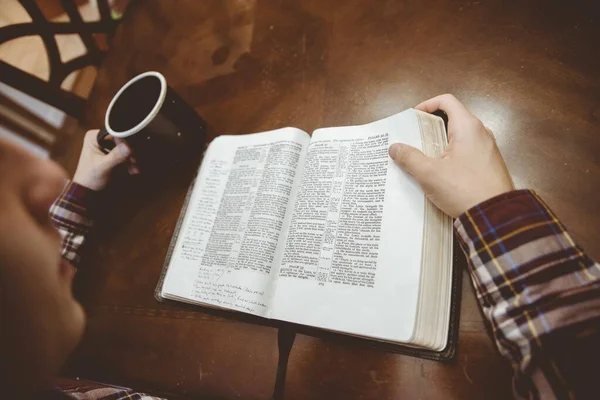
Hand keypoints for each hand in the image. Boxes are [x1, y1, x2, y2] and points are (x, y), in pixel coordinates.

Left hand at [72, 130, 137, 190]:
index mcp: (94, 137)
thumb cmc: (90, 177)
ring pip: (126, 149)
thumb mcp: (103, 166)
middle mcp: (101, 138)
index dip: (126, 143)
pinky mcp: (113, 154)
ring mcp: (108, 146)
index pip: (116, 134)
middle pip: (123, 141)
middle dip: (130, 153)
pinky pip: (126, 155)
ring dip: (132, 159)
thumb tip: (128, 147)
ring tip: (134, 169)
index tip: (132, 154)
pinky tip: (133, 170)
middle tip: (135, 163)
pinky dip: (130, 162)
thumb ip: (115, 156)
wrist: (88, 190)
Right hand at [388, 94, 513, 217]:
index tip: (413, 118)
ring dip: (439, 146)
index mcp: (468, 127)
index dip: (427, 105)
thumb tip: (394, 147)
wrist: (497, 216)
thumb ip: (409, 158)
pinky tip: (438, 174)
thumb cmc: (463, 189)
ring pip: (459, 139)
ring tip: (421, 159)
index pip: (447, 101)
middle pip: (452, 120)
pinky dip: (451, 157)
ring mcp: (488, 149)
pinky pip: (466, 153)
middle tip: (411, 141)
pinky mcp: (489, 165)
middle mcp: (481, 133)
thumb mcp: (429, 174)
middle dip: (429, 129)